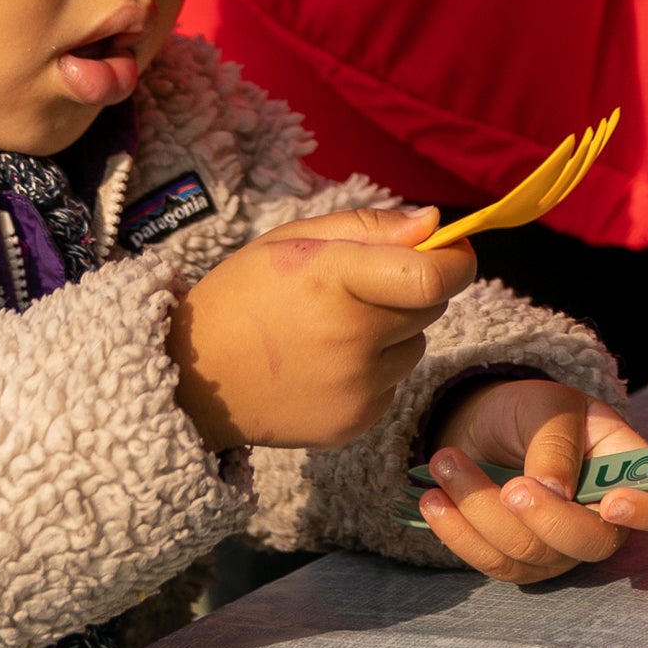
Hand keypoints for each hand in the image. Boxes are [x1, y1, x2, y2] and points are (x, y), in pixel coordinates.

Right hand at [168, 210, 471, 451]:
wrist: (191, 380)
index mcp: (333, 280)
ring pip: (414, 348)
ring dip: (391, 337)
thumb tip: (436, 224)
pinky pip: (392, 386)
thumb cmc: (245, 295)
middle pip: (431, 308)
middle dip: (412, 293)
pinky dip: (372, 374)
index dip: (456, 263)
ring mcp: (354, 387)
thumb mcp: (294, 241)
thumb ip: (370, 228)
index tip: (452, 254)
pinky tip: (324, 368)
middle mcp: (350, 338)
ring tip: (332, 334)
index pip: (432, 278)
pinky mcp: (354, 422)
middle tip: (361, 292)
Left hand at [410, 377, 647, 584]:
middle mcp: (603, 517)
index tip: (614, 503)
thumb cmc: (531, 412)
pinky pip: (492, 562)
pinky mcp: (518, 561)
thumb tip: (555, 493)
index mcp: (628, 469)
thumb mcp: (547, 406)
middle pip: (594, 543)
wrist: (484, 427)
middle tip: (510, 486)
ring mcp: (561, 547)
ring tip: (446, 461)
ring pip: (531, 554)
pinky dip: (458, 532)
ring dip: (481, 511)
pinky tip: (433, 499)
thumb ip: (555, 444)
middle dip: (547, 520)